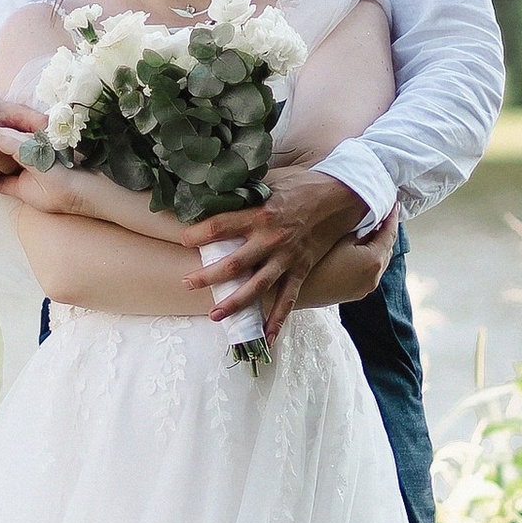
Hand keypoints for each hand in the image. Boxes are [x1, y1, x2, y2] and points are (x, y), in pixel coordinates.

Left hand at [191, 165, 368, 332]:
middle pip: (234, 264)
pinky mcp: (301, 270)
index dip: (199, 234)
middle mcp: (271, 239)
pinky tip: (266, 339)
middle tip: (187, 283)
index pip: (220, 226)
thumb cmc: (300, 187)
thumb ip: (245, 193)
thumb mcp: (270, 183)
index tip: (183, 240)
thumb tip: (215, 191)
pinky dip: (277, 320)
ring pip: (257, 286)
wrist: (338, 197)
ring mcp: (287, 258)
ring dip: (235, 302)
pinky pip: (288, 299)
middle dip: (207, 276)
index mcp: (260, 214)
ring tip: (214, 315)